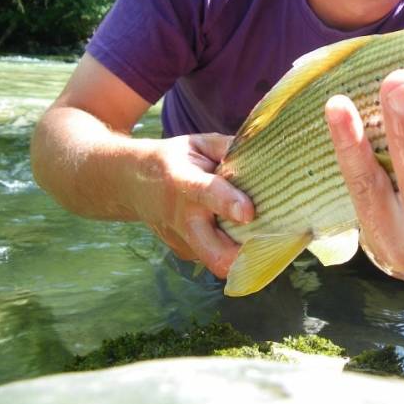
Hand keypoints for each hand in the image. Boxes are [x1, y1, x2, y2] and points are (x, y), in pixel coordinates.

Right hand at [132, 133, 252, 276]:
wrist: (131, 182)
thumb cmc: (175, 159)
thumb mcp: (199, 144)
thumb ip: (230, 149)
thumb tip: (265, 154)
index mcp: (183, 181)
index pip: (206, 193)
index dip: (228, 203)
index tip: (248, 213)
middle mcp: (181, 217)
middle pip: (214, 254)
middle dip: (244, 257)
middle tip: (272, 243)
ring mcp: (182, 241)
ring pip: (219, 260)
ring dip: (243, 252)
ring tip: (259, 231)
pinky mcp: (185, 253)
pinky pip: (215, 257)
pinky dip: (232, 249)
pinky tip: (238, 231)